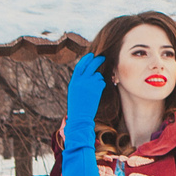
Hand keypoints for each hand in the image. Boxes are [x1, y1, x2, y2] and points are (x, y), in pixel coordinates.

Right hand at [60, 53, 106, 175]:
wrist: (79, 120)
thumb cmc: (78, 111)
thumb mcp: (77, 96)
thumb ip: (81, 86)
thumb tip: (90, 78)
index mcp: (73, 83)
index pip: (79, 67)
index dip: (85, 60)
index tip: (90, 55)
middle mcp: (79, 81)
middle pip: (89, 65)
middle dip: (96, 61)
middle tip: (102, 57)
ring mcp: (87, 84)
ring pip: (97, 74)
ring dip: (100, 77)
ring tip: (101, 81)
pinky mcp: (95, 89)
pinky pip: (102, 82)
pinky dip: (103, 84)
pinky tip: (103, 88)